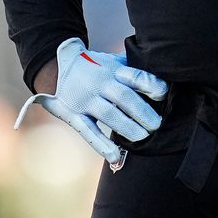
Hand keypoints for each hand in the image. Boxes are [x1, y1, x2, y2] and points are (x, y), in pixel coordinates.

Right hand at [14, 38, 167, 165]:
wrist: (54, 66)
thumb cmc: (92, 66)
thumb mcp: (111, 61)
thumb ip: (132, 69)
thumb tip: (162, 79)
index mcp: (112, 69)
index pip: (134, 76)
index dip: (150, 85)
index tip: (163, 94)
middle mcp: (100, 83)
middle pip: (124, 97)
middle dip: (143, 112)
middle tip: (157, 125)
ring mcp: (85, 99)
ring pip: (109, 115)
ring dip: (128, 128)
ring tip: (143, 138)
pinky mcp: (74, 114)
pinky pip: (88, 131)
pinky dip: (101, 145)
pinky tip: (115, 156)